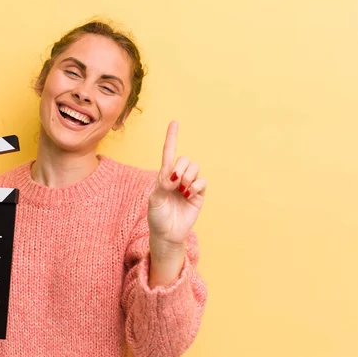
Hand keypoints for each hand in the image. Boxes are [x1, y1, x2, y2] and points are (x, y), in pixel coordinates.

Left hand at [147, 121, 206, 244]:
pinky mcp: (198, 194)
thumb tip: (175, 175)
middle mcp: (177, 177)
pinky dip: (196, 186)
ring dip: (188, 177)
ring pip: (195, 168)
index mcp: (163, 176)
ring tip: (183, 190)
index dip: (172, 137)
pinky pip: (202, 182)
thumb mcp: (155, 200)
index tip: (175, 123)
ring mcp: (189, 185)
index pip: (169, 153)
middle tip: (175, 182)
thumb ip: (163, 185)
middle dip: (181, 168)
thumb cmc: (157, 217)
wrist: (167, 234)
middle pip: (185, 159)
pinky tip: (189, 195)